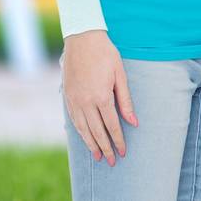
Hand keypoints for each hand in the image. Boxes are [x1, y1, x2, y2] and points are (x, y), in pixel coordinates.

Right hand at [62, 30, 135, 164]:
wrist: (82, 40)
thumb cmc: (105, 54)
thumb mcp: (120, 74)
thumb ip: (126, 100)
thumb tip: (133, 121)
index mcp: (102, 96)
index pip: (112, 125)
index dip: (118, 140)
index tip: (123, 152)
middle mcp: (86, 102)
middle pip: (97, 131)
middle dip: (105, 148)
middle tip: (111, 161)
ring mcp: (74, 101)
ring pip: (83, 129)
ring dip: (91, 144)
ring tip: (98, 157)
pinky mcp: (67, 98)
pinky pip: (74, 120)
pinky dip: (80, 132)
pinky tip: (85, 139)